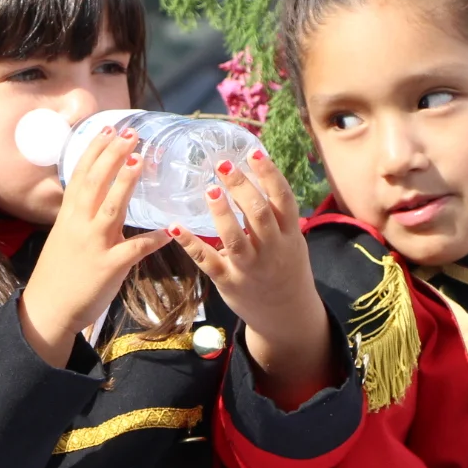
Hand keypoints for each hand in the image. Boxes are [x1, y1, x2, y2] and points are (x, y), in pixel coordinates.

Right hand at [19, 126, 170, 367]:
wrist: (48, 308)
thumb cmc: (59, 273)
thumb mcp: (64, 236)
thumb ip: (81, 216)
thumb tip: (97, 198)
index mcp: (69, 215)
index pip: (82, 174)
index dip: (95, 149)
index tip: (109, 128)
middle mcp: (80, 224)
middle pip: (96, 182)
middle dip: (113, 155)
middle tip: (131, 134)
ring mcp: (94, 244)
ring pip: (112, 207)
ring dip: (126, 182)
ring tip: (141, 160)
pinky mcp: (108, 266)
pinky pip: (134, 249)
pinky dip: (152, 239)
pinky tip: (169, 230)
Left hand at [174, 150, 332, 402]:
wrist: (286, 315)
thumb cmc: (284, 267)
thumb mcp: (291, 240)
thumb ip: (276, 214)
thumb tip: (257, 172)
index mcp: (290, 234)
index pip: (282, 199)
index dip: (269, 175)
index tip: (253, 152)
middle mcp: (272, 250)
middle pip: (258, 214)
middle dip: (241, 187)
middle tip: (223, 164)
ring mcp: (250, 268)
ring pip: (235, 239)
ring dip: (221, 213)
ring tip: (209, 190)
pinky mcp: (228, 282)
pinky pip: (208, 261)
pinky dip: (191, 244)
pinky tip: (175, 226)